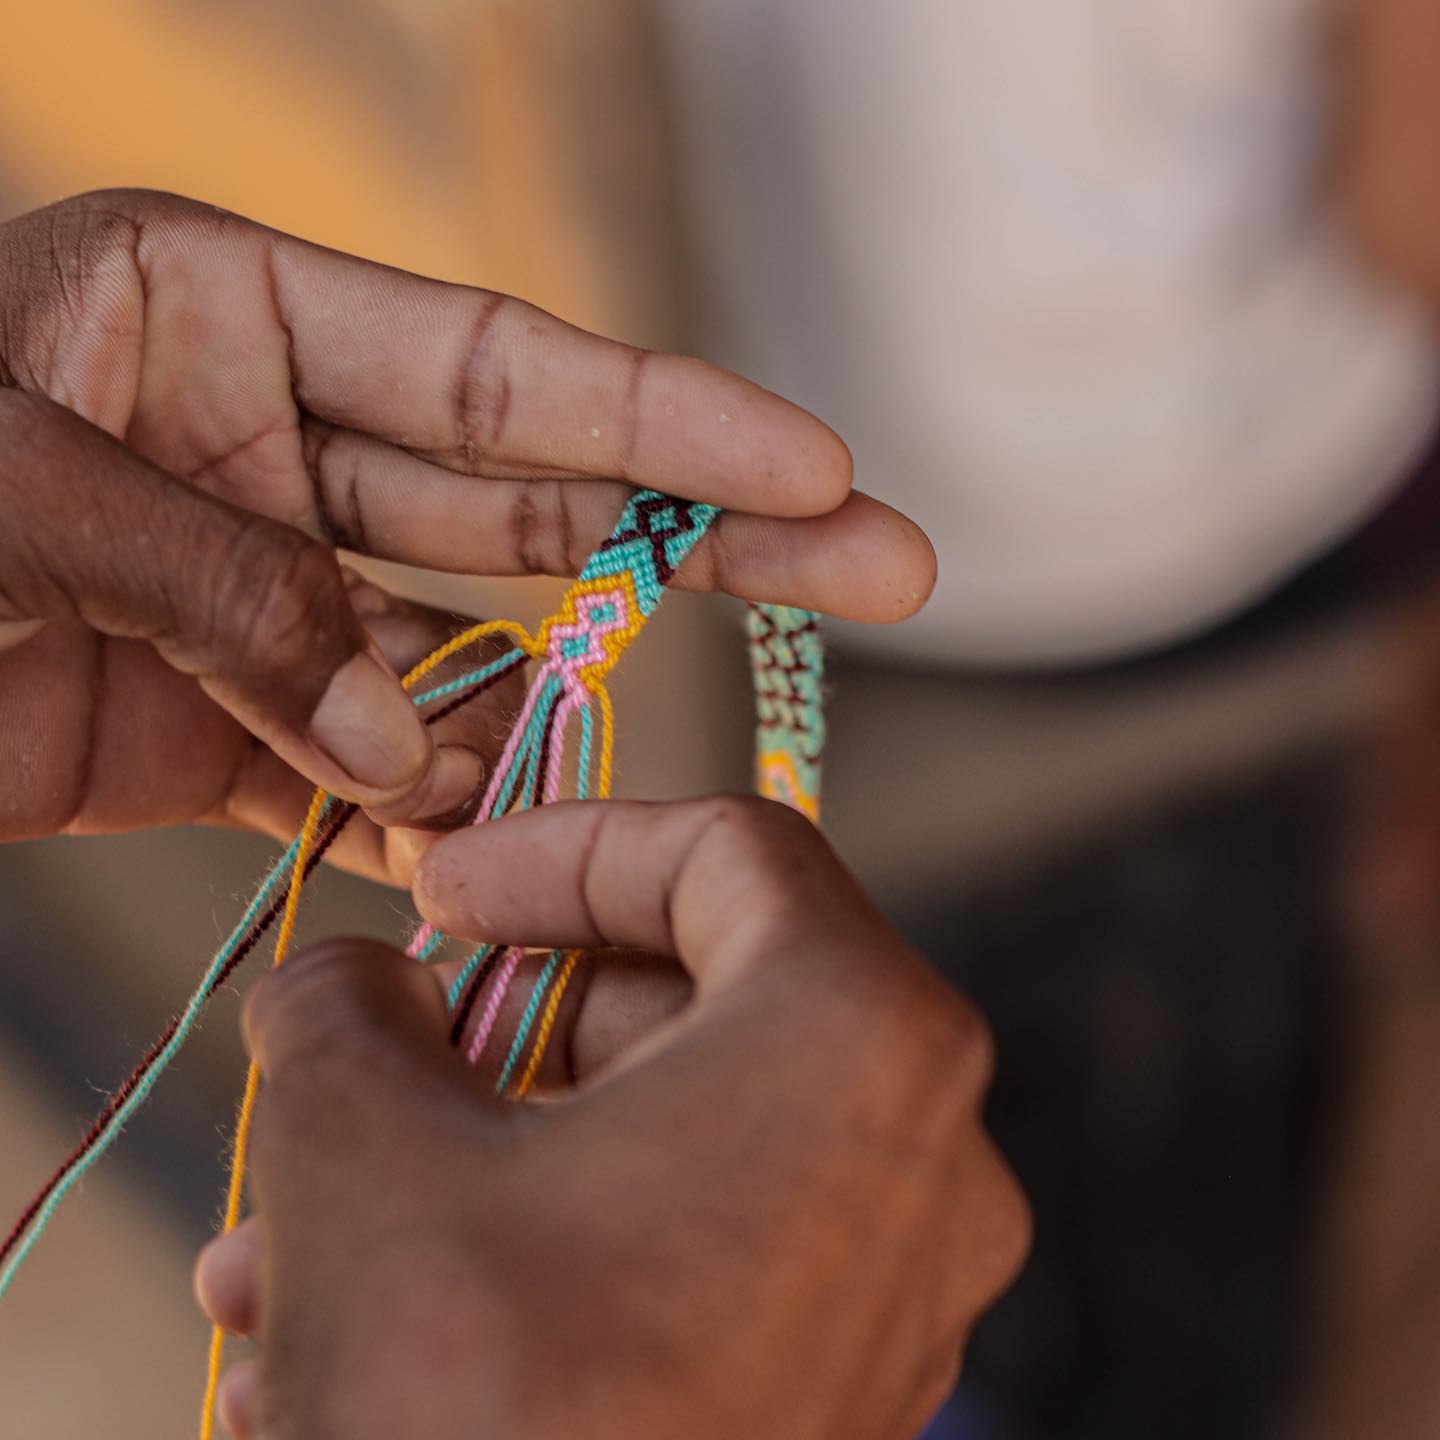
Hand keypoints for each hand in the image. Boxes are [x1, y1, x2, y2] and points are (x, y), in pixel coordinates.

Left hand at [0, 190, 933, 867]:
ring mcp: (255, 589)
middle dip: (711, 539)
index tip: (816, 466)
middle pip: (535, 497)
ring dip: (533, 728)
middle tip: (885, 561)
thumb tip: (408, 744)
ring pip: (457, 654)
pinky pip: (358, 765)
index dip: (673, 421)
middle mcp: (266, 439)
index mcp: (222, 310)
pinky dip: (421, 816)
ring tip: (590, 798)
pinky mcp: (214, 720)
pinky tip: (482, 855)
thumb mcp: (3, 491)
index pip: (503, 366)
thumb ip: (230, 594)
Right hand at [194, 797, 1028, 1439]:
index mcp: (857, 1035)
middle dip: (495, 1032)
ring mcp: (891, 1279)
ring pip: (660, 1139)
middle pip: (686, 1001)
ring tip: (297, 1236)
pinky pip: (684, 1248)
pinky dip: (543, 1246)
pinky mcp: (838, 1383)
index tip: (444, 891)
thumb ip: (348, 1006)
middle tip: (364, 1062)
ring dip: (479, 1158)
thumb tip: (348, 981)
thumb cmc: (487, 1404)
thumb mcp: (365, 1146)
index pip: (723, 850)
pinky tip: (369, 1318)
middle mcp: (919, 1148)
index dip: (566, 847)